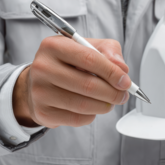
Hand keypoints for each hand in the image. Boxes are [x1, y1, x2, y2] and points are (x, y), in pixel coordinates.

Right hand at [12, 35, 130, 127]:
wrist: (38, 81)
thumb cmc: (66, 62)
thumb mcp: (87, 46)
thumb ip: (108, 50)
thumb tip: (121, 68)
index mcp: (54, 46)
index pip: (90, 59)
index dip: (112, 72)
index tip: (126, 81)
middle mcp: (43, 67)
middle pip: (88, 85)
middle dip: (112, 93)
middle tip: (123, 95)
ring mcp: (40, 91)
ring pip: (83, 104)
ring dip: (104, 106)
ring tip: (111, 102)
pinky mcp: (42, 112)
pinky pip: (76, 118)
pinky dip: (91, 115)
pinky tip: (93, 108)